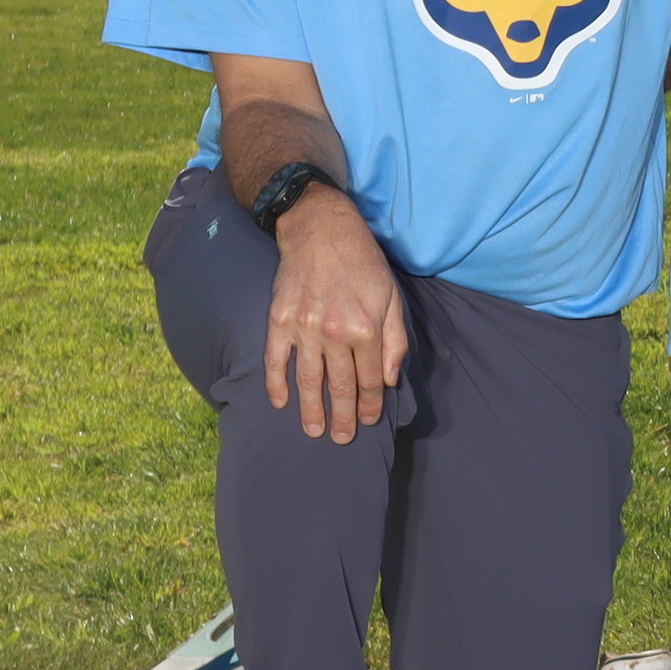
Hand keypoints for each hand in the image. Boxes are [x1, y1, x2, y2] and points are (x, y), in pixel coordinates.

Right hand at [264, 195, 410, 443]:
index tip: (369, 421)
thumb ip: (395, 341)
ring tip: (315, 431)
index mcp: (365, 329)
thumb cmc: (363, 263)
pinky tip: (280, 403)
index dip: (371, 404)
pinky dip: (276, 384)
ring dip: (311, 410)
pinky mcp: (279, 320)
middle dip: (344, 417)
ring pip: (308, 380)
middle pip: (340, 386)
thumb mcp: (392, 298)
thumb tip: (389, 379)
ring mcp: (303, 328)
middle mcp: (334, 333)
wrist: (320, 230)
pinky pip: (275, 360)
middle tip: (343, 439)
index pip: (370, 380)